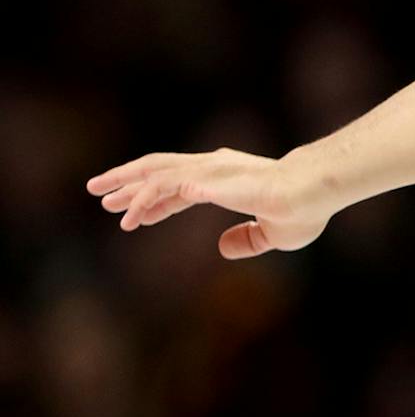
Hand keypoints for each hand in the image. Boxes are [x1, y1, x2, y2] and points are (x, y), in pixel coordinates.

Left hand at [86, 149, 330, 257]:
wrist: (313, 192)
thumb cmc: (303, 210)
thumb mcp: (273, 234)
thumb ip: (247, 240)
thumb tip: (222, 248)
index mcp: (226, 179)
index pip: (179, 185)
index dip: (155, 201)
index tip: (133, 217)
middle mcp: (213, 168)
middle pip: (159, 170)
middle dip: (127, 181)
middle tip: (99, 193)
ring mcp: (208, 170)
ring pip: (154, 172)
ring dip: (126, 186)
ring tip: (101, 197)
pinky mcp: (204, 179)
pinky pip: (163, 187)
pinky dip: (143, 201)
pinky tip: (130, 218)